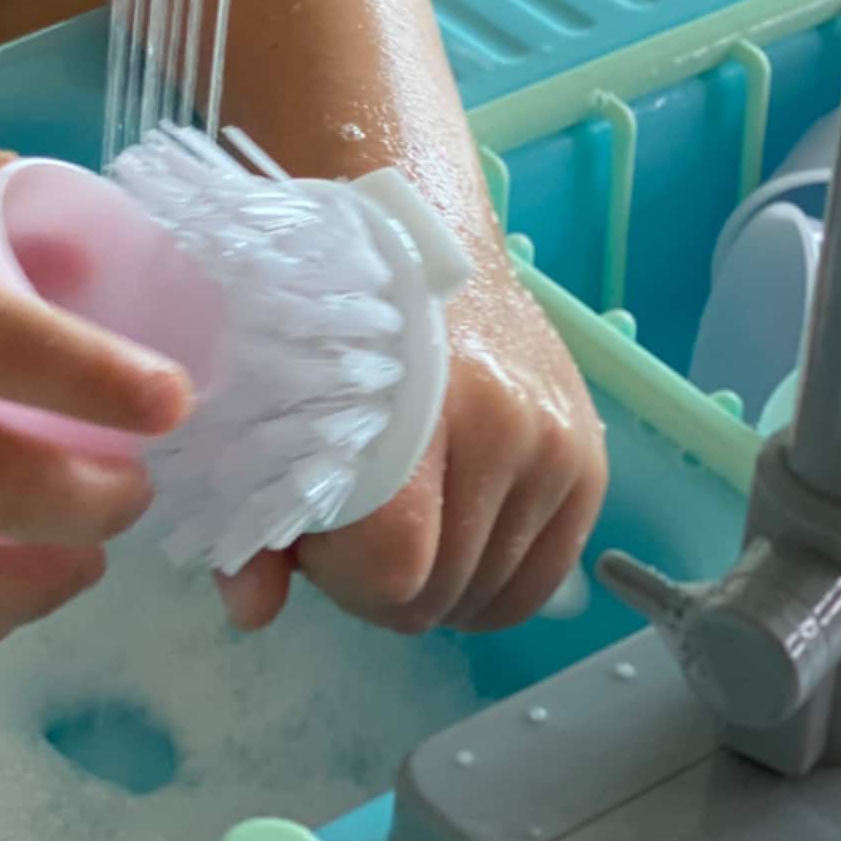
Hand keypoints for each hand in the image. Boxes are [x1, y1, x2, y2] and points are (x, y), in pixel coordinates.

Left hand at [212, 256, 605, 635]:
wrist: (416, 229)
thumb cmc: (328, 321)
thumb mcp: (270, 408)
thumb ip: (255, 519)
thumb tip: (250, 612)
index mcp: (409, 411)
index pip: (394, 567)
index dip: (346, 582)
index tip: (320, 542)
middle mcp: (502, 427)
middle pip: (443, 592)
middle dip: (385, 587)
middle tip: (353, 530)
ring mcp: (556, 442)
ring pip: (496, 595)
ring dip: (442, 582)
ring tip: (404, 522)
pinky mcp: (591, 453)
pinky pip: (545, 574)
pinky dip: (496, 578)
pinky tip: (454, 538)